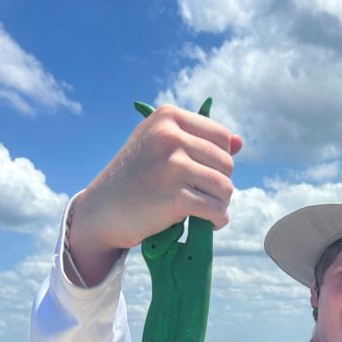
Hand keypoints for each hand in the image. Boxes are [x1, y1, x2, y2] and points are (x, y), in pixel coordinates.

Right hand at [69, 105, 243, 284]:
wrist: (102, 210)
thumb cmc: (135, 178)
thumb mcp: (160, 147)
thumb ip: (197, 142)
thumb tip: (240, 142)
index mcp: (168, 118)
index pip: (222, 137)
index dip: (221, 160)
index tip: (204, 175)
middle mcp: (170, 137)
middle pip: (226, 164)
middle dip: (221, 185)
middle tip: (204, 197)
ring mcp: (172, 166)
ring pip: (225, 188)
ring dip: (221, 204)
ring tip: (206, 210)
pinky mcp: (175, 197)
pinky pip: (216, 210)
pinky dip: (218, 220)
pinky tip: (207, 223)